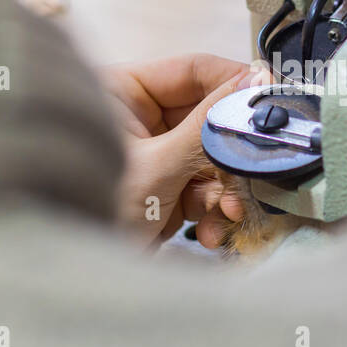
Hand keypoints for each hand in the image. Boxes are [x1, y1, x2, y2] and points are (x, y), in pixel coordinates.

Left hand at [101, 53, 266, 243]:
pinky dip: (213, 210)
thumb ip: (207, 125)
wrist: (78, 275)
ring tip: (226, 213)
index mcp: (123, 92)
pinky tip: (212, 232)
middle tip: (253, 171)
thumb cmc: (90, 212)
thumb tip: (254, 82)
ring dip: (227, 189)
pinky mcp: (165, 190)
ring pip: (213, 157)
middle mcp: (139, 119)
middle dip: (231, 153)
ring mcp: (154, 156)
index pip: (193, 71)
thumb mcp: (156, 166)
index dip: (235, 84)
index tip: (268, 101)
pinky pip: (204, 188)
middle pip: (209, 118)